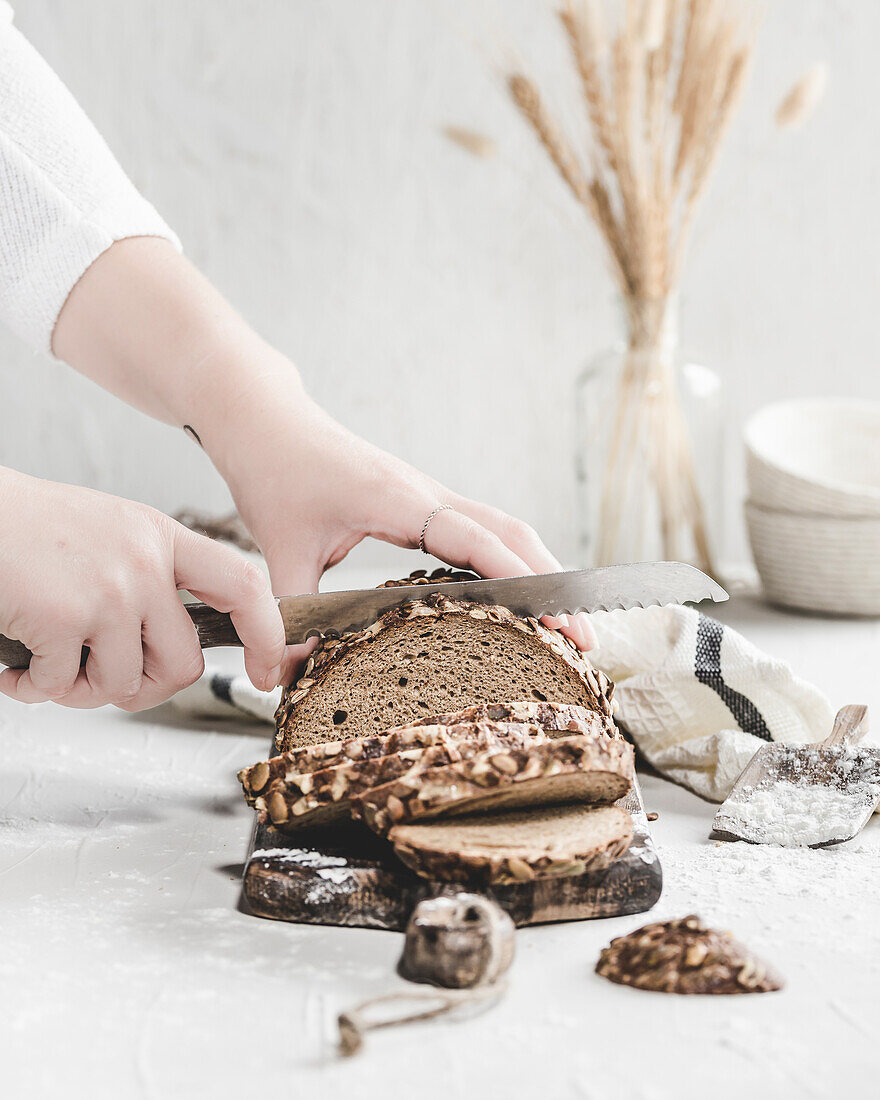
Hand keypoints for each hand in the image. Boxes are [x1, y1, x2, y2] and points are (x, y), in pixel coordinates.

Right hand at [0, 468, 284, 708]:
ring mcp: (109, 591)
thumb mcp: (112, 535)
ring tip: (48, 664)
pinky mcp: (65, 618)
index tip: (268, 669)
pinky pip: (63, 687)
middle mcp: (145, 563)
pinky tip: (15, 666)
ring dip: (79, 691)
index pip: (245, 586)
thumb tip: (172, 656)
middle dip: (144, 688)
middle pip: (183, 663)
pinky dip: (33, 688)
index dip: (267, 635)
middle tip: (103, 682)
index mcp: (162, 538)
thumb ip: (151, 583)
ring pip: (123, 684)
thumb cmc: (31, 530)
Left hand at [49, 238, 596, 690]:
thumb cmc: (275, 474)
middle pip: (513, 533)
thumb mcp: (278, 549)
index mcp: (401, 501)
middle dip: (554, 583)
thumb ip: (287, 612)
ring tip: (568, 622)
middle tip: (585, 638)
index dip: (524, 582)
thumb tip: (281, 678)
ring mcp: (430, 494)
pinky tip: (517, 594)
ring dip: (541, 569)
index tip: (562, 620)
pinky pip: (483, 529)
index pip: (479, 542)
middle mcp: (428, 493)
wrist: (269, 421)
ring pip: (506, 528)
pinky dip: (512, 559)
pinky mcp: (423, 502)